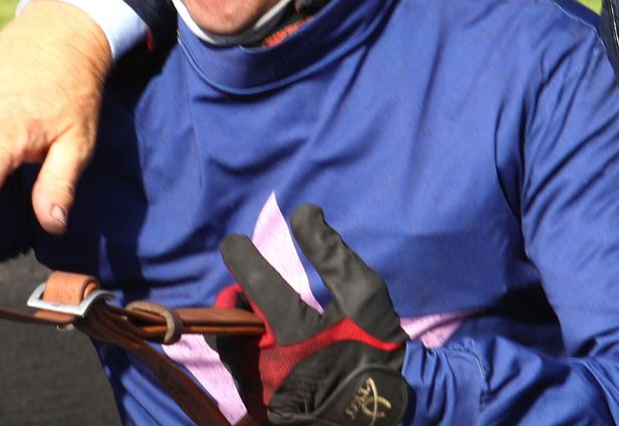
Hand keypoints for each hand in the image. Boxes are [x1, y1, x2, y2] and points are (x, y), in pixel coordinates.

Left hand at [218, 205, 409, 425]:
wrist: (386, 407)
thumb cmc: (376, 344)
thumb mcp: (364, 292)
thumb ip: (330, 252)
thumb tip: (303, 212)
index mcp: (294, 333)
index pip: (255, 285)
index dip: (241, 257)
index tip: (233, 241)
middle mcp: (270, 366)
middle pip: (232, 323)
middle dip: (237, 303)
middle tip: (251, 294)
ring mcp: (265, 393)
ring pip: (233, 351)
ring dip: (243, 329)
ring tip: (265, 321)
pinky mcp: (266, 409)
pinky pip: (244, 376)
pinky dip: (251, 356)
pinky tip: (272, 350)